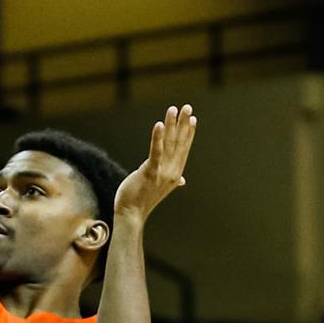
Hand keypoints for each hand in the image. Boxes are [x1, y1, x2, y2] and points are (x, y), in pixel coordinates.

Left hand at [113, 104, 196, 223]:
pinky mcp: (149, 172)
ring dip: (171, 125)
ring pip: (168, 144)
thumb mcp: (159, 187)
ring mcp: (161, 172)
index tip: (192, 118)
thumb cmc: (142, 200)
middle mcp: (172, 172)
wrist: (131, 215)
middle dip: (183, 124)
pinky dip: (157, 138)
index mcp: (175, 174)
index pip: (183, 149)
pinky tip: (159, 124)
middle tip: (187, 107)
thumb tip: (182, 180)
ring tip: (173, 110)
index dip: (188, 133)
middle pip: (179, 143)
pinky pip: (155, 152)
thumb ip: (172, 180)